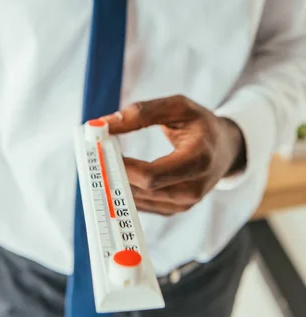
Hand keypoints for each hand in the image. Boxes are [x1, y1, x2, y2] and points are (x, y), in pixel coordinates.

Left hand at [103, 95, 245, 215]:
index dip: (121, 166)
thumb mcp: (179, 107)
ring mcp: (185, 204)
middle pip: (142, 191)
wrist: (225, 149)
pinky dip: (124, 190)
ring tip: (98, 160)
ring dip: (114, 183)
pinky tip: (112, 173)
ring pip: (138, 201)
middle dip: (112, 174)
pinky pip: (142, 205)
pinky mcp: (175, 210)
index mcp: (198, 160)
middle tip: (91, 155)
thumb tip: (105, 123)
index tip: (99, 148)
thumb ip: (143, 112)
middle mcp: (194, 189)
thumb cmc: (200, 124)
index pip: (152, 175)